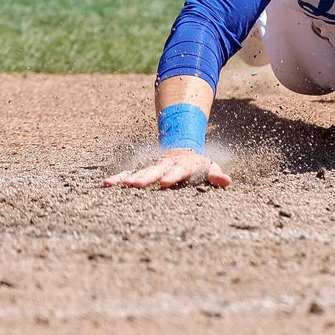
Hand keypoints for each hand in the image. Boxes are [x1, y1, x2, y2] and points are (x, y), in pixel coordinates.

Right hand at [103, 148, 231, 188]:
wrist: (184, 151)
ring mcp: (154, 167)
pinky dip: (119, 178)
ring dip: (130, 177)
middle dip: (146, 177)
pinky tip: (106, 184)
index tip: (165, 182)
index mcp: (183, 165)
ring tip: (119, 184)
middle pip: (156, 171)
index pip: (178, 171)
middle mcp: (166, 165)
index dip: (172, 176)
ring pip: (141, 171)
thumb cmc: (198, 165)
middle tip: (136, 184)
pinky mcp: (144, 170)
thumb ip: (216, 174)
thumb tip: (227, 181)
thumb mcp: (210, 167)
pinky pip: (129, 174)